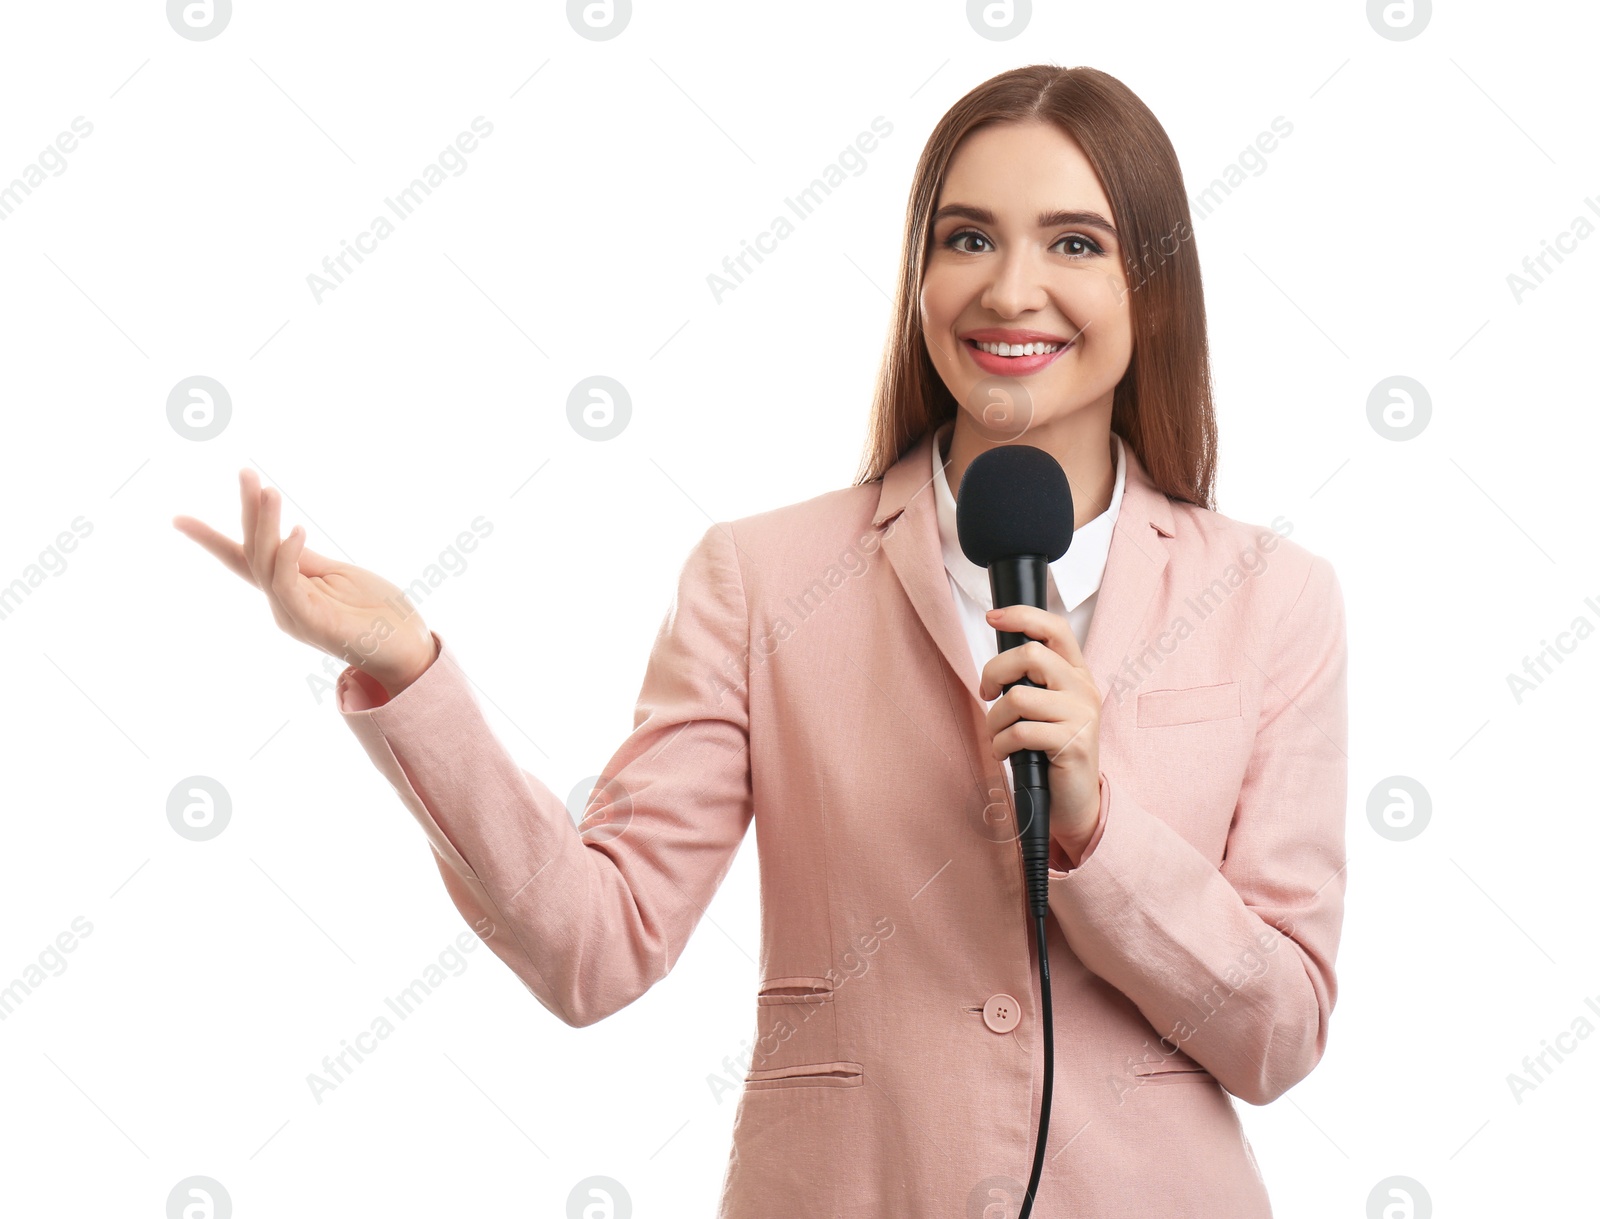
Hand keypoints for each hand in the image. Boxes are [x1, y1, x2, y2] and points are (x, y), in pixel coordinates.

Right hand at [173, 469, 438, 697]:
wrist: (407, 645)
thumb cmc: (376, 611)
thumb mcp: (337, 574)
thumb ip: (305, 558)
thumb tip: (281, 532)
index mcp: (287, 588)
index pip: (244, 557)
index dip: (211, 538)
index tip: (177, 519)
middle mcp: (283, 601)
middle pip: (252, 551)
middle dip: (247, 511)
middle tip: (245, 473)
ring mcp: (293, 613)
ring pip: (266, 562)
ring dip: (267, 524)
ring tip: (270, 491)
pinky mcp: (311, 622)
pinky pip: (287, 584)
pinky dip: (287, 555)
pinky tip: (296, 530)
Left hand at [979, 603, 1101, 864]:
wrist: (1076, 802)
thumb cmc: (1051, 753)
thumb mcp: (1045, 709)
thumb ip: (1031, 682)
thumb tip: (997, 663)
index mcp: (1077, 674)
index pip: (1055, 629)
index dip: (1022, 616)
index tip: (993, 617)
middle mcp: (1084, 689)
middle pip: (1030, 655)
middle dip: (994, 672)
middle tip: (986, 694)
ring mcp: (1082, 716)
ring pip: (1018, 697)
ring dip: (995, 719)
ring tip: (998, 735)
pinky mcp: (1073, 744)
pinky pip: (1021, 732)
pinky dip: (1002, 743)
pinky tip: (1006, 752)